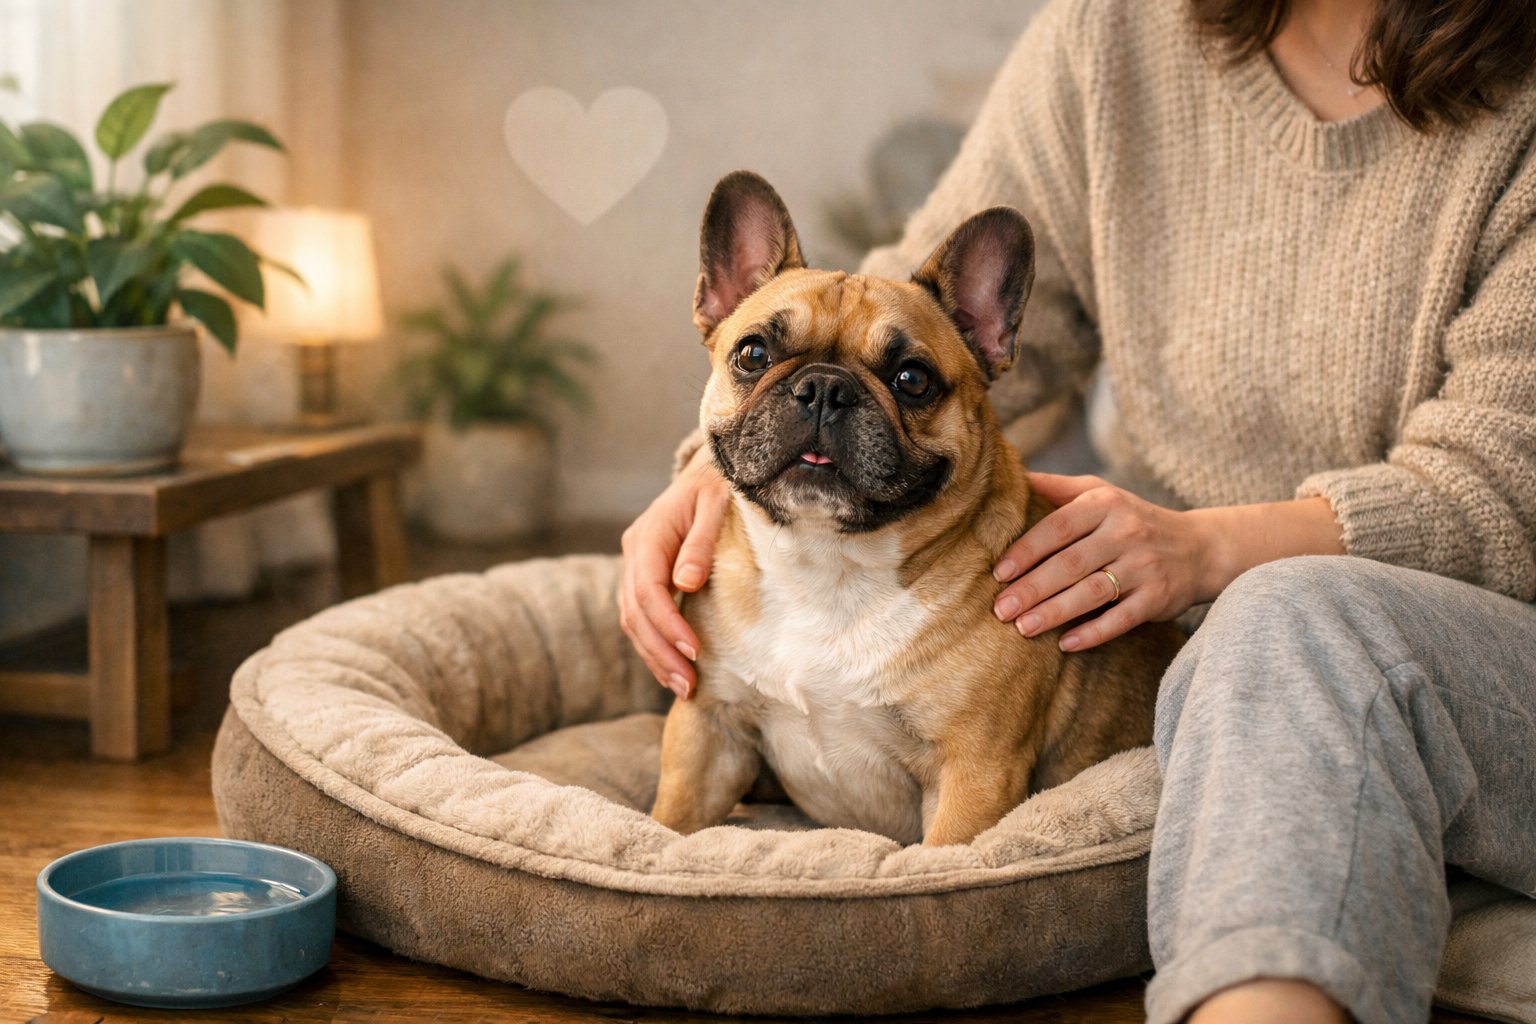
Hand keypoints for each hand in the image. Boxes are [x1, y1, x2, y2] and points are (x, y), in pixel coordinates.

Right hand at [619, 450, 729, 698]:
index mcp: (647, 536)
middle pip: (635, 612)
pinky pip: (641, 617)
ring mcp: (636, 565)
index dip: (668, 625)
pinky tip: (674, 668)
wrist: (710, 471)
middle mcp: (634, 552)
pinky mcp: (646, 576)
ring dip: (655, 656)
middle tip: (688, 685)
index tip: (694, 651)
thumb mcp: (716, 505)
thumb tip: (685, 583)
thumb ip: (700, 543)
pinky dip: (655, 645)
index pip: (649, 590)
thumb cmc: (719, 486)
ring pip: (633, 620)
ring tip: (683, 686)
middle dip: (660, 652)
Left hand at [991, 472, 1213, 651]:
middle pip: (1070, 564)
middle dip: (1032, 588)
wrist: (1199, 548)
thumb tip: (1013, 477)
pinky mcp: (1157, 598)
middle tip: (1000, 609)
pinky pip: (1121, 619)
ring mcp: (1144, 566)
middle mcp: (1126, 532)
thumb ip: (1058, 488)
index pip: (1058, 527)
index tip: (999, 572)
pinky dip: (1093, 633)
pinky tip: (1066, 644)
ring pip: (1092, 592)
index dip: (1026, 550)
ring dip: (1054, 612)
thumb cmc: (1133, 521)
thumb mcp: (1101, 494)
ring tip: (1023, 627)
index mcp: (1105, 504)